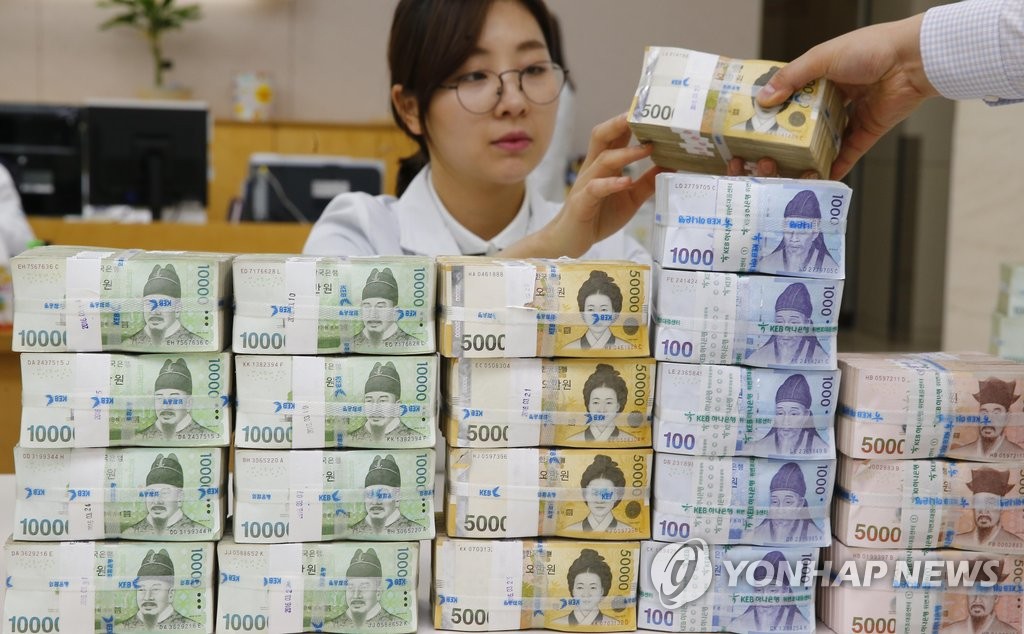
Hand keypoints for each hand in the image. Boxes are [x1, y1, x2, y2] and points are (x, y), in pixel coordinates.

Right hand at [522, 113, 667, 257]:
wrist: (568, 241)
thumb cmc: (598, 216)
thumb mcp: (630, 198)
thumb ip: (647, 182)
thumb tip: (671, 165)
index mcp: (604, 165)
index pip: (615, 135)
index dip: (629, 120)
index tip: (650, 110)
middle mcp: (593, 169)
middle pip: (601, 136)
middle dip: (619, 123)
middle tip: (641, 115)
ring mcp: (585, 185)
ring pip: (602, 160)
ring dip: (625, 153)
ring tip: (646, 149)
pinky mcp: (581, 203)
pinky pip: (595, 188)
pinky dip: (611, 183)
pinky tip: (626, 181)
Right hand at [757, 13, 937, 178]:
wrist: (913, 61)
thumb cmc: (870, 49)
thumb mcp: (822, 58)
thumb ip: (792, 77)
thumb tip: (764, 99)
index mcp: (823, 74)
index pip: (793, 94)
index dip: (776, 107)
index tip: (756, 122)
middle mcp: (836, 95)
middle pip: (806, 120)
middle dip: (789, 135)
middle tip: (768, 149)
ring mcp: (851, 115)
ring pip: (825, 139)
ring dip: (810, 153)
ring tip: (789, 167)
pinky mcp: (867, 132)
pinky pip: (848, 154)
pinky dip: (835, 166)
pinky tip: (818, 177)